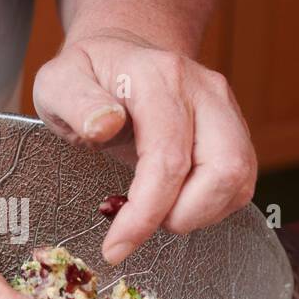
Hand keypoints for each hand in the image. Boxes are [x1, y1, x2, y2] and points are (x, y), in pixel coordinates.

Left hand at [33, 28, 255, 263]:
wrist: (122, 53)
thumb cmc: (89, 75)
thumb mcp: (59, 82)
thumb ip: (75, 102)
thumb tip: (104, 125)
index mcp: (158, 78)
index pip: (168, 158)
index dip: (146, 213)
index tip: (116, 246)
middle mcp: (203, 90)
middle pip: (224, 170)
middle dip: (182, 215)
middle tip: (141, 222)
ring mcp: (226, 110)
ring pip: (239, 180)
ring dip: (197, 213)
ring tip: (155, 209)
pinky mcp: (236, 131)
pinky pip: (240, 183)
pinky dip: (209, 206)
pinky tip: (173, 200)